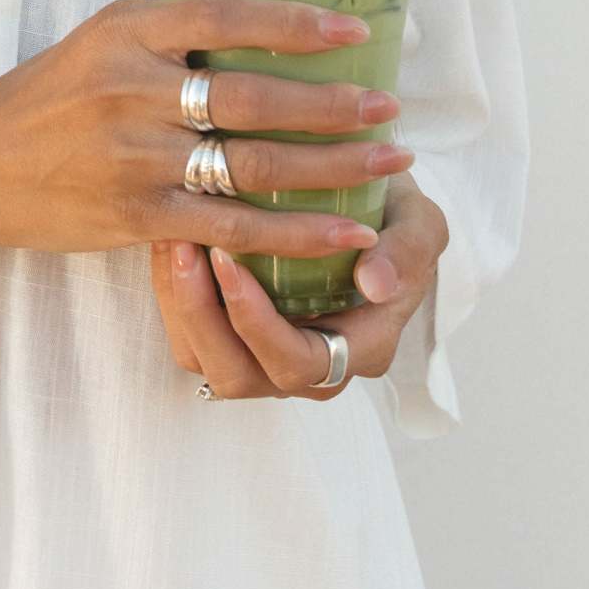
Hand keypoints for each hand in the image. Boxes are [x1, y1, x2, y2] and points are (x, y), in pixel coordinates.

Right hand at [0, 0, 405, 262]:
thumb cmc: (43, 100)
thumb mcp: (98, 40)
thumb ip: (169, 33)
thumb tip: (264, 22)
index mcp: (128, 32)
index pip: (228, 15)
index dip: (298, 22)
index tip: (356, 28)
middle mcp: (134, 90)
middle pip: (256, 96)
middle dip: (335, 104)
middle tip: (390, 108)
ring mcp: (137, 158)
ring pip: (255, 163)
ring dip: (333, 166)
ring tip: (388, 164)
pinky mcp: (139, 216)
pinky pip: (233, 225)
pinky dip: (296, 231)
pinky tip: (343, 231)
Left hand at [149, 171, 448, 399]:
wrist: (368, 213)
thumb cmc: (394, 220)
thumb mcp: (419, 224)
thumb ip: (407, 250)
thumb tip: (375, 283)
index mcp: (362, 350)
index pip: (302, 362)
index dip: (257, 323)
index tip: (229, 261)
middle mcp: (312, 370)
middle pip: (240, 375)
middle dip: (202, 315)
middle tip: (184, 248)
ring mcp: (267, 361)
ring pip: (206, 361)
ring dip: (180, 306)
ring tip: (170, 241)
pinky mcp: (233, 342)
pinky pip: (191, 338)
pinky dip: (173, 295)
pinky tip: (169, 243)